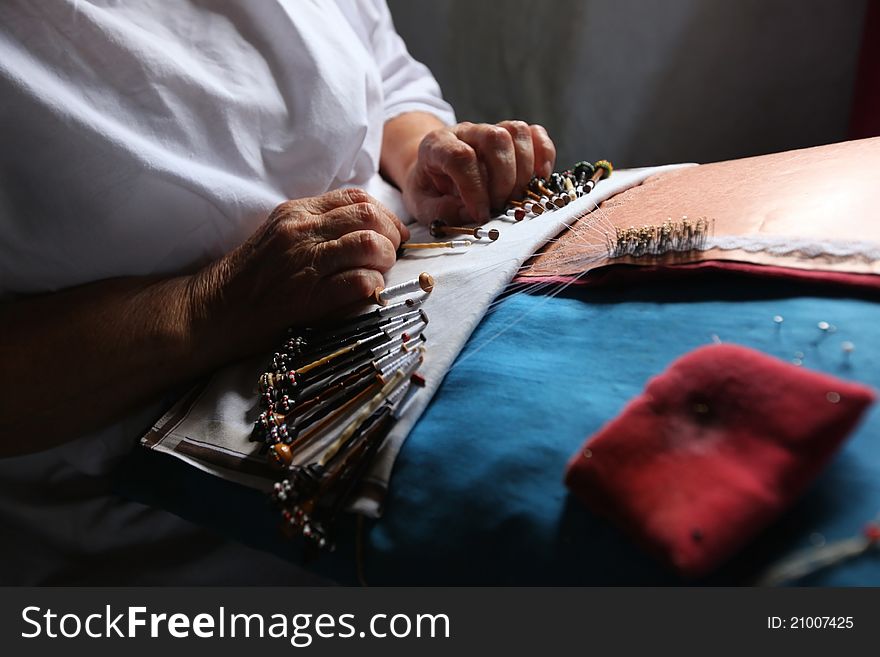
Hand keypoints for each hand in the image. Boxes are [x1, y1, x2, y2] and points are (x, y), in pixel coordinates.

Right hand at [189, 188, 409, 353]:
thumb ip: (317, 225)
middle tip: (393, 253)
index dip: (385, 213)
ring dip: (385, 259)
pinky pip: (359, 282)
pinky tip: (368, 292)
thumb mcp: (280, 235)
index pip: (356, 197)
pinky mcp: (308, 297)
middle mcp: (301, 231)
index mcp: (296, 212)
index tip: (392, 232)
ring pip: (369, 245)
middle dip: (392, 235)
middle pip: (368, 216)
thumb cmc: (252, 277)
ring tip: (380, 272)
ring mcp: (304, 263)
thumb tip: (366, 227)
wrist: (212, 310)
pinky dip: (373, 286)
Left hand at [401, 120, 555, 224]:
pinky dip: (543, 156)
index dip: (474, 189)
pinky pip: (535, 133)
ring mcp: (490, 129)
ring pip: (517, 131)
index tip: (480, 214)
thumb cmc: (429, 189)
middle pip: (495, 138)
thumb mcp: (422, 206)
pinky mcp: (511, 135)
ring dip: (523, 170)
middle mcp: (465, 131)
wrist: (433, 170)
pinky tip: (537, 179)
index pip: (460, 157)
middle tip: (498, 206)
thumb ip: (440, 211)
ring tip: (515, 197)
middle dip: (503, 180)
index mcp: (437, 145)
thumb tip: (470, 213)